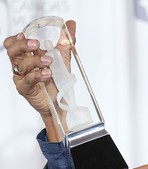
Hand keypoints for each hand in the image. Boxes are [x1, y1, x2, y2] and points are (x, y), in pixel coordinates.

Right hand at [3, 20, 75, 140]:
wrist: (62, 101)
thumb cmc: (59, 79)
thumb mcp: (64, 57)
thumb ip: (66, 40)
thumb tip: (71, 24)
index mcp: (28, 56)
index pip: (13, 44)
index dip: (16, 39)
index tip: (25, 35)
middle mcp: (23, 66)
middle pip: (12, 52)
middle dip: (22, 46)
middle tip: (36, 44)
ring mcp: (23, 78)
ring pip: (21, 65)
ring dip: (35, 60)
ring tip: (48, 61)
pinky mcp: (26, 90)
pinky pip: (27, 80)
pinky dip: (37, 75)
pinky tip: (47, 74)